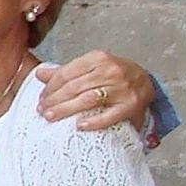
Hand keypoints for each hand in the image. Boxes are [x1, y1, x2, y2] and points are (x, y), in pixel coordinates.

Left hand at [33, 50, 153, 132]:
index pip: (66, 73)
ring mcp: (122, 88)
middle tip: (41, 110)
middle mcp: (111, 71)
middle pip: (74, 87)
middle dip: (54, 100)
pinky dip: (94, 122)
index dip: (50, 88)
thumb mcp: (91, 67)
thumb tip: (38, 74)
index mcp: (98, 58)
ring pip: (87, 100)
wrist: (146, 81)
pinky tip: (79, 126)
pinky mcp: (131, 105)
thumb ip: (66, 72)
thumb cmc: (112, 75)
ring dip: (65, 109)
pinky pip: (110, 115)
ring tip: (50, 117)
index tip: (40, 99)